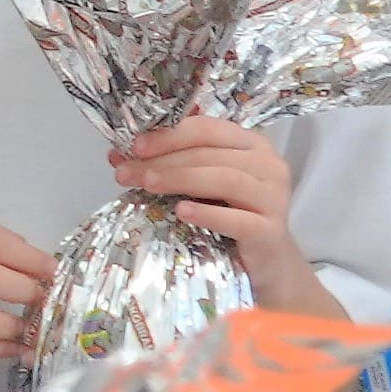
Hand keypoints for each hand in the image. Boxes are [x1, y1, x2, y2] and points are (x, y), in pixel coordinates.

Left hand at [106, 114, 329, 318]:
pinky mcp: (271, 231)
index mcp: (251, 143)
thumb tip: (116, 156)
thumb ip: (168, 164)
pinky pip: (238, 219)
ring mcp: (274, 197)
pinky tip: (181, 212)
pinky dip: (208, 213)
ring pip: (226, 179)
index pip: (207, 128)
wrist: (267, 262)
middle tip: (128, 172)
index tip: (134, 147)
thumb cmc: (231, 215)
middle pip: (211, 153)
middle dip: (165, 160)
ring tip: (148, 185)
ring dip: (182, 179)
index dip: (169, 135)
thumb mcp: (200, 186)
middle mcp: (268, 164)